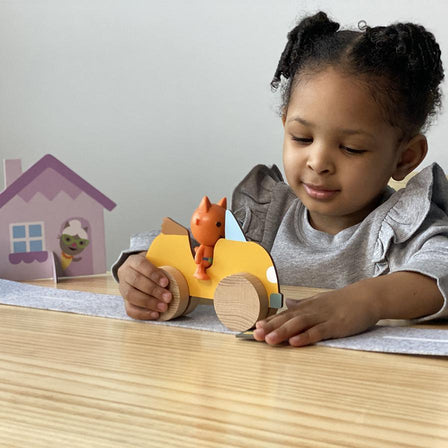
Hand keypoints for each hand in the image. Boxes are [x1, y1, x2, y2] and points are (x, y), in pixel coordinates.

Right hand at [117, 252, 171, 319]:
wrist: (138, 272)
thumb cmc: (152, 267)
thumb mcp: (157, 261)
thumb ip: (166, 264)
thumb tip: (186, 269)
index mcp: (133, 261)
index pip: (141, 265)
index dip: (153, 274)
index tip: (166, 282)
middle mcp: (125, 273)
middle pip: (136, 281)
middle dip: (153, 290)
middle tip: (168, 297)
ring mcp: (122, 288)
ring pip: (131, 296)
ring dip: (149, 303)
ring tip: (163, 307)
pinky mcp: (125, 301)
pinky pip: (130, 309)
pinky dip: (143, 313)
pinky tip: (155, 314)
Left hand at [253, 282, 379, 345]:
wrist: (366, 296)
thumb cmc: (342, 301)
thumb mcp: (319, 301)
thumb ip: (302, 304)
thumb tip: (287, 303)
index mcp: (307, 307)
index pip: (284, 314)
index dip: (269, 321)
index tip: (254, 326)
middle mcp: (311, 311)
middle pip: (287, 319)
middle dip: (270, 327)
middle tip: (254, 334)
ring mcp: (322, 317)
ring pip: (299, 324)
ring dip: (282, 332)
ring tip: (268, 340)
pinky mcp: (335, 325)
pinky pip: (318, 332)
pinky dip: (305, 337)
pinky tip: (294, 342)